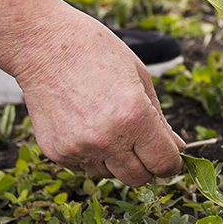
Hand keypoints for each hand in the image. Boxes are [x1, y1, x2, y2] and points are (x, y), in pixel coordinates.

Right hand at [12, 11, 185, 186]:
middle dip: (146, 164)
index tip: (168, 153)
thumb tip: (177, 148)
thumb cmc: (98, 52)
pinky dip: (90, 152)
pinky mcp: (57, 153)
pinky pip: (84, 166)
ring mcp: (79, 149)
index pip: (164, 164)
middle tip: (140, 141)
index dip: (170, 161)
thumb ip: (160, 120)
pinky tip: (83, 121)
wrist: (44, 45)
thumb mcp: (141, 78)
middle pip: (138, 178)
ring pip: (110, 174)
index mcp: (135, 117)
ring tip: (105, 121)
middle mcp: (107, 139)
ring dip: (116, 158)